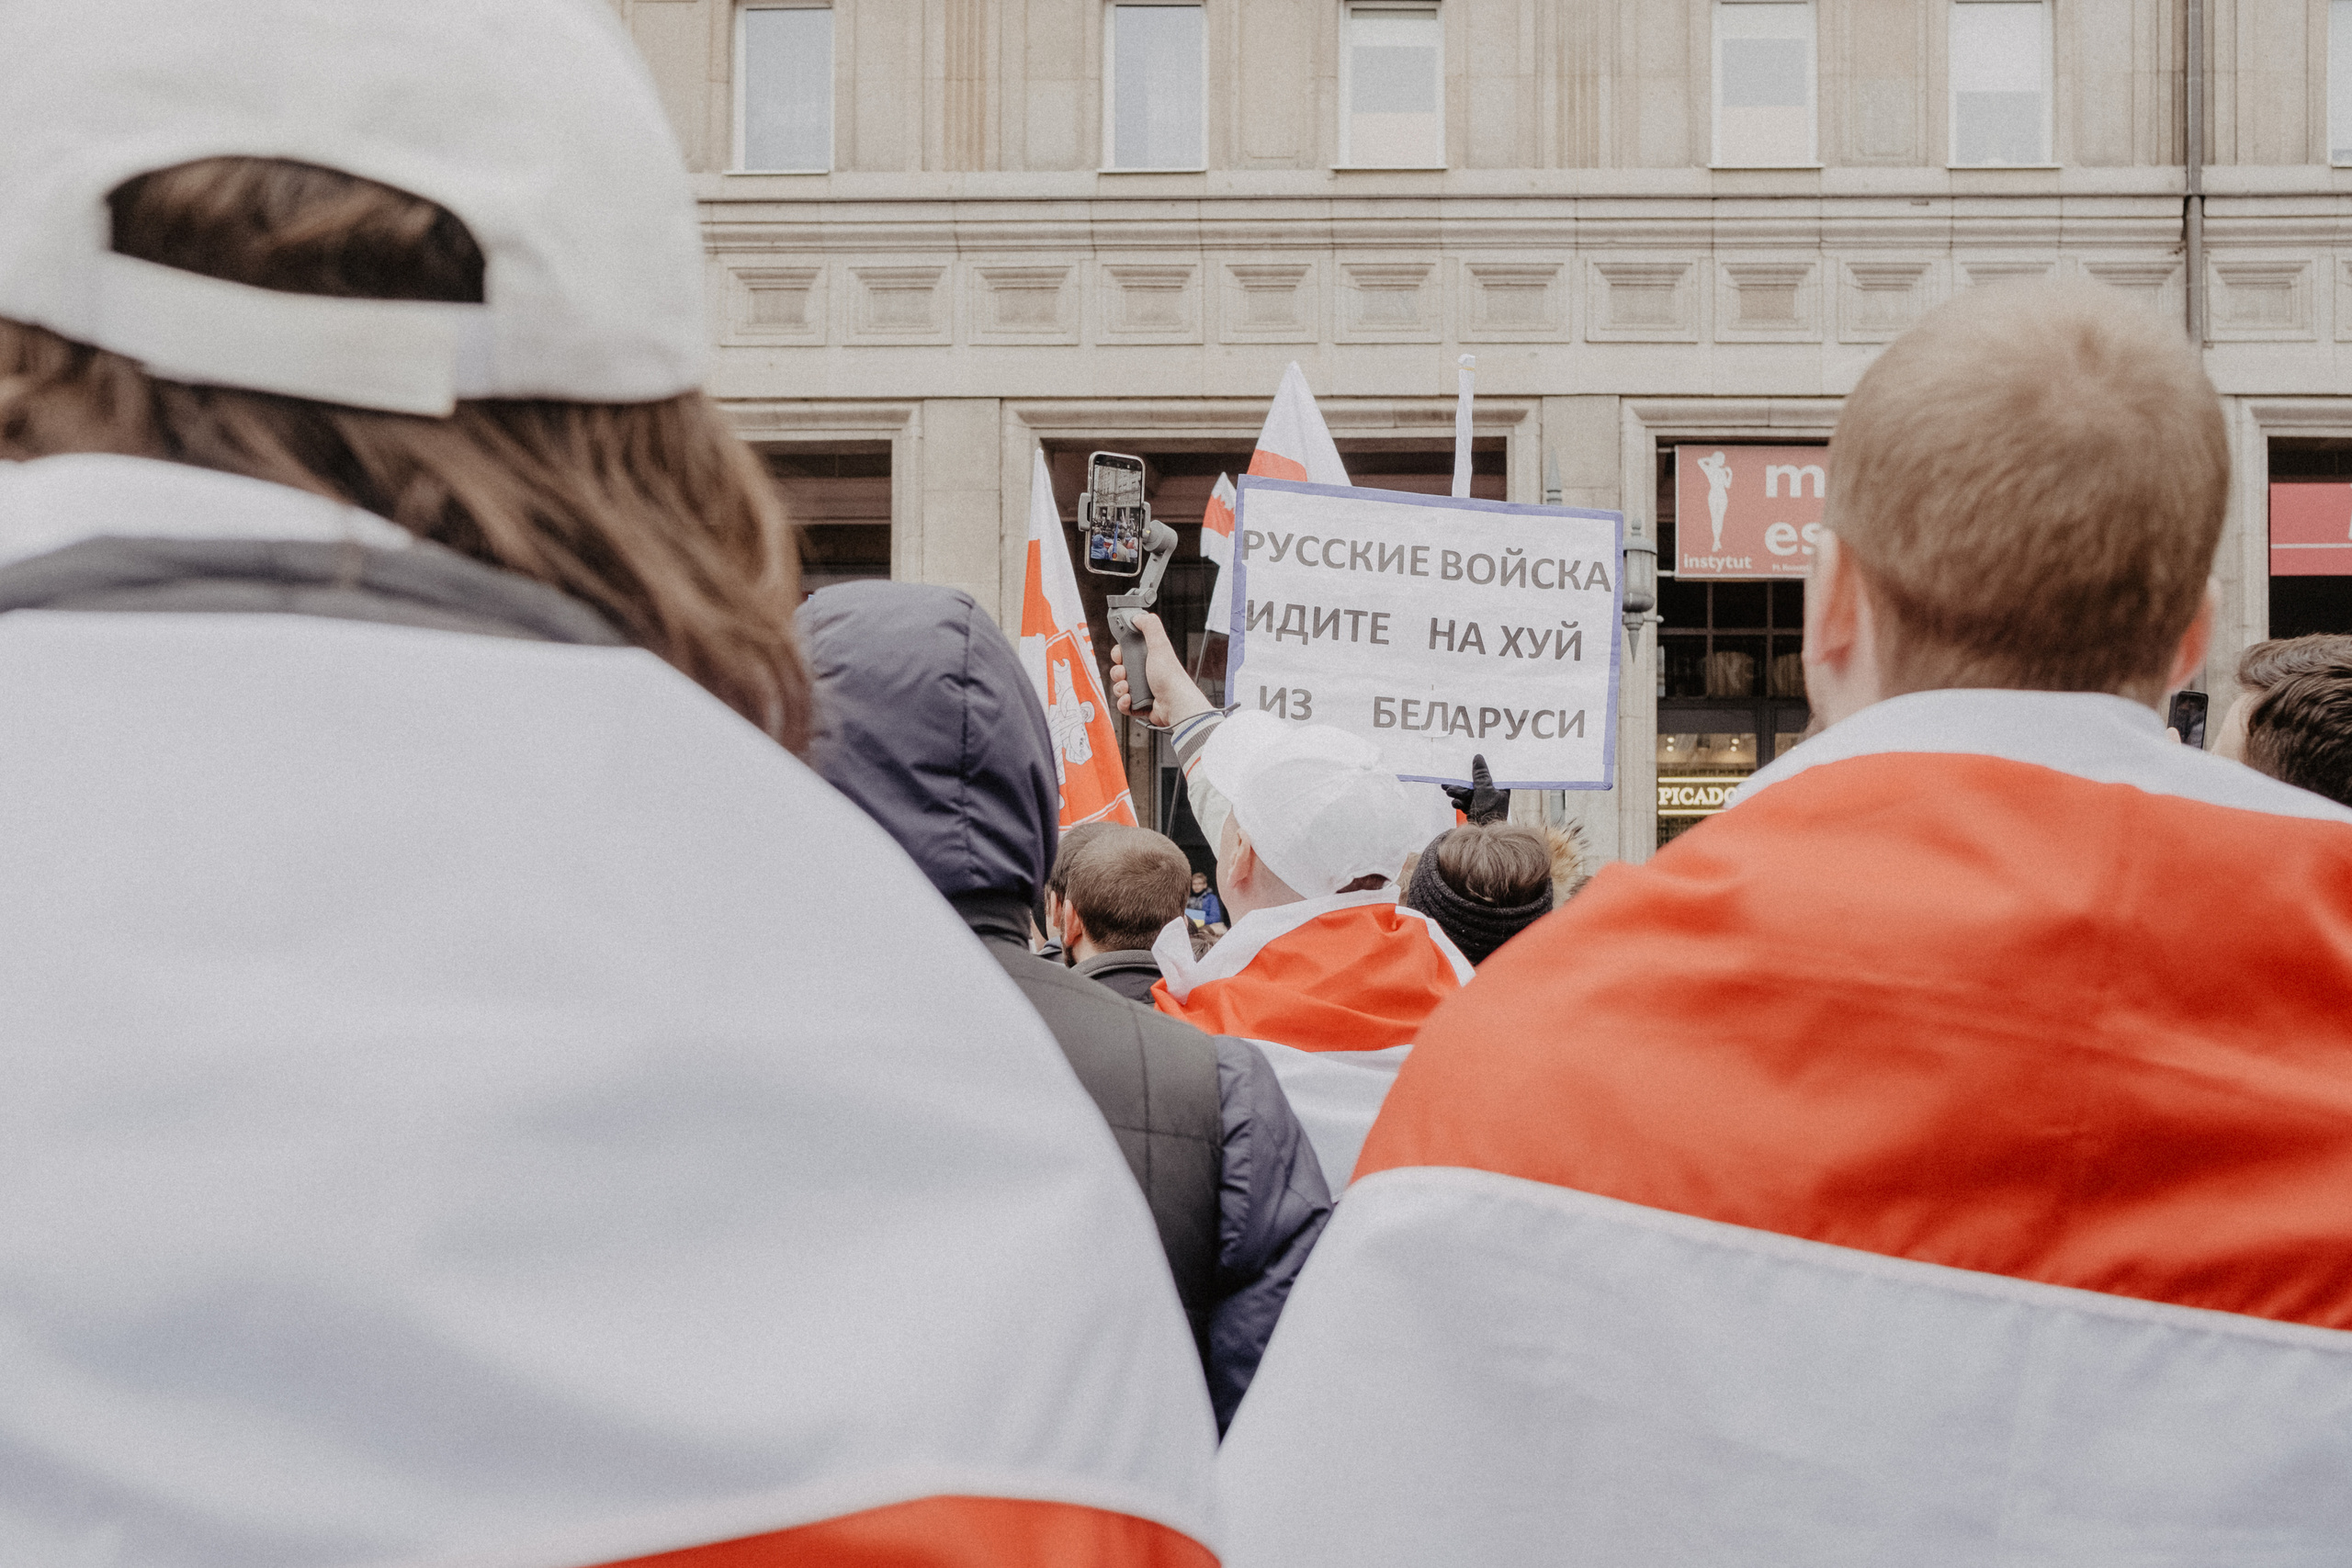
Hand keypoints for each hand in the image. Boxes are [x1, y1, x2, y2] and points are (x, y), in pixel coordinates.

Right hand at [1110, 611, 1211, 727]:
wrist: (1175, 705)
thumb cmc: (1171, 678)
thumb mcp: (1160, 646)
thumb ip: (1150, 627)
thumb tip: (1138, 616)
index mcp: (1150, 658)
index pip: (1127, 653)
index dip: (1120, 653)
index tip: (1120, 655)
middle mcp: (1146, 673)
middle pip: (1120, 670)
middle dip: (1118, 673)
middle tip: (1125, 673)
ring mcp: (1143, 690)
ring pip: (1120, 688)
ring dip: (1120, 688)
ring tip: (1129, 688)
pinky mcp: (1140, 706)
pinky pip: (1123, 704)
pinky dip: (1123, 703)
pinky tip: (1130, 699)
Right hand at [1443, 753, 1509, 823]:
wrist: (1483, 839)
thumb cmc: (1490, 813)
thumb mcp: (1485, 790)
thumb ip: (1480, 774)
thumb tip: (1478, 757)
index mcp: (1500, 788)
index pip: (1489, 773)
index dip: (1477, 768)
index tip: (1466, 763)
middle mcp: (1493, 795)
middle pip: (1475, 783)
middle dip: (1462, 784)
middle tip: (1449, 783)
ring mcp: (1484, 804)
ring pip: (1468, 793)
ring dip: (1458, 793)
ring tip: (1449, 792)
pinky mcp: (1476, 811)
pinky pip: (1466, 803)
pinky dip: (1460, 802)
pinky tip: (1456, 805)